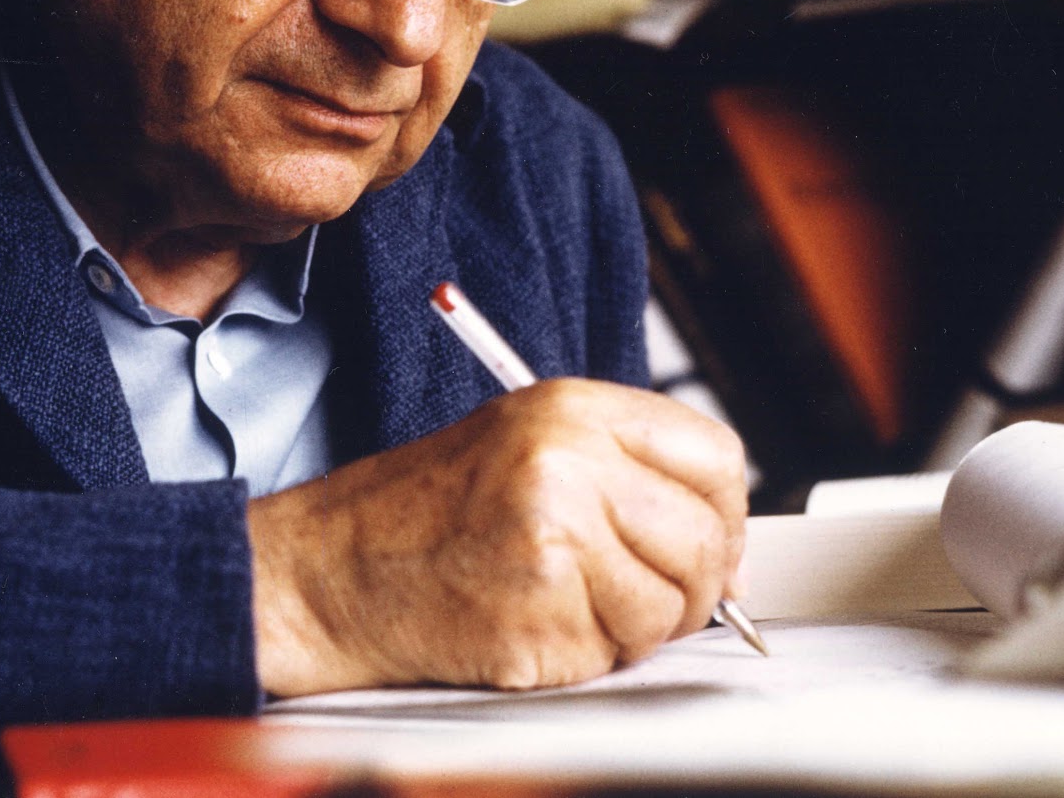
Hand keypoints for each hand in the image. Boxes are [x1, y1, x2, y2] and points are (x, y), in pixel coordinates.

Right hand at [248, 378, 746, 696]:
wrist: (336, 567)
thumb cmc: (427, 510)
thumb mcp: (530, 446)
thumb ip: (628, 476)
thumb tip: (727, 554)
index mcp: (572, 408)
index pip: (715, 456)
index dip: (723, 512)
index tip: (708, 544)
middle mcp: (569, 461)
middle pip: (705, 538)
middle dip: (693, 585)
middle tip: (648, 595)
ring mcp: (555, 536)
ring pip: (669, 608)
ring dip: (635, 628)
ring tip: (569, 604)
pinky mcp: (539, 612)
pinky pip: (616, 654)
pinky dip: (588, 657)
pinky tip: (534, 624)